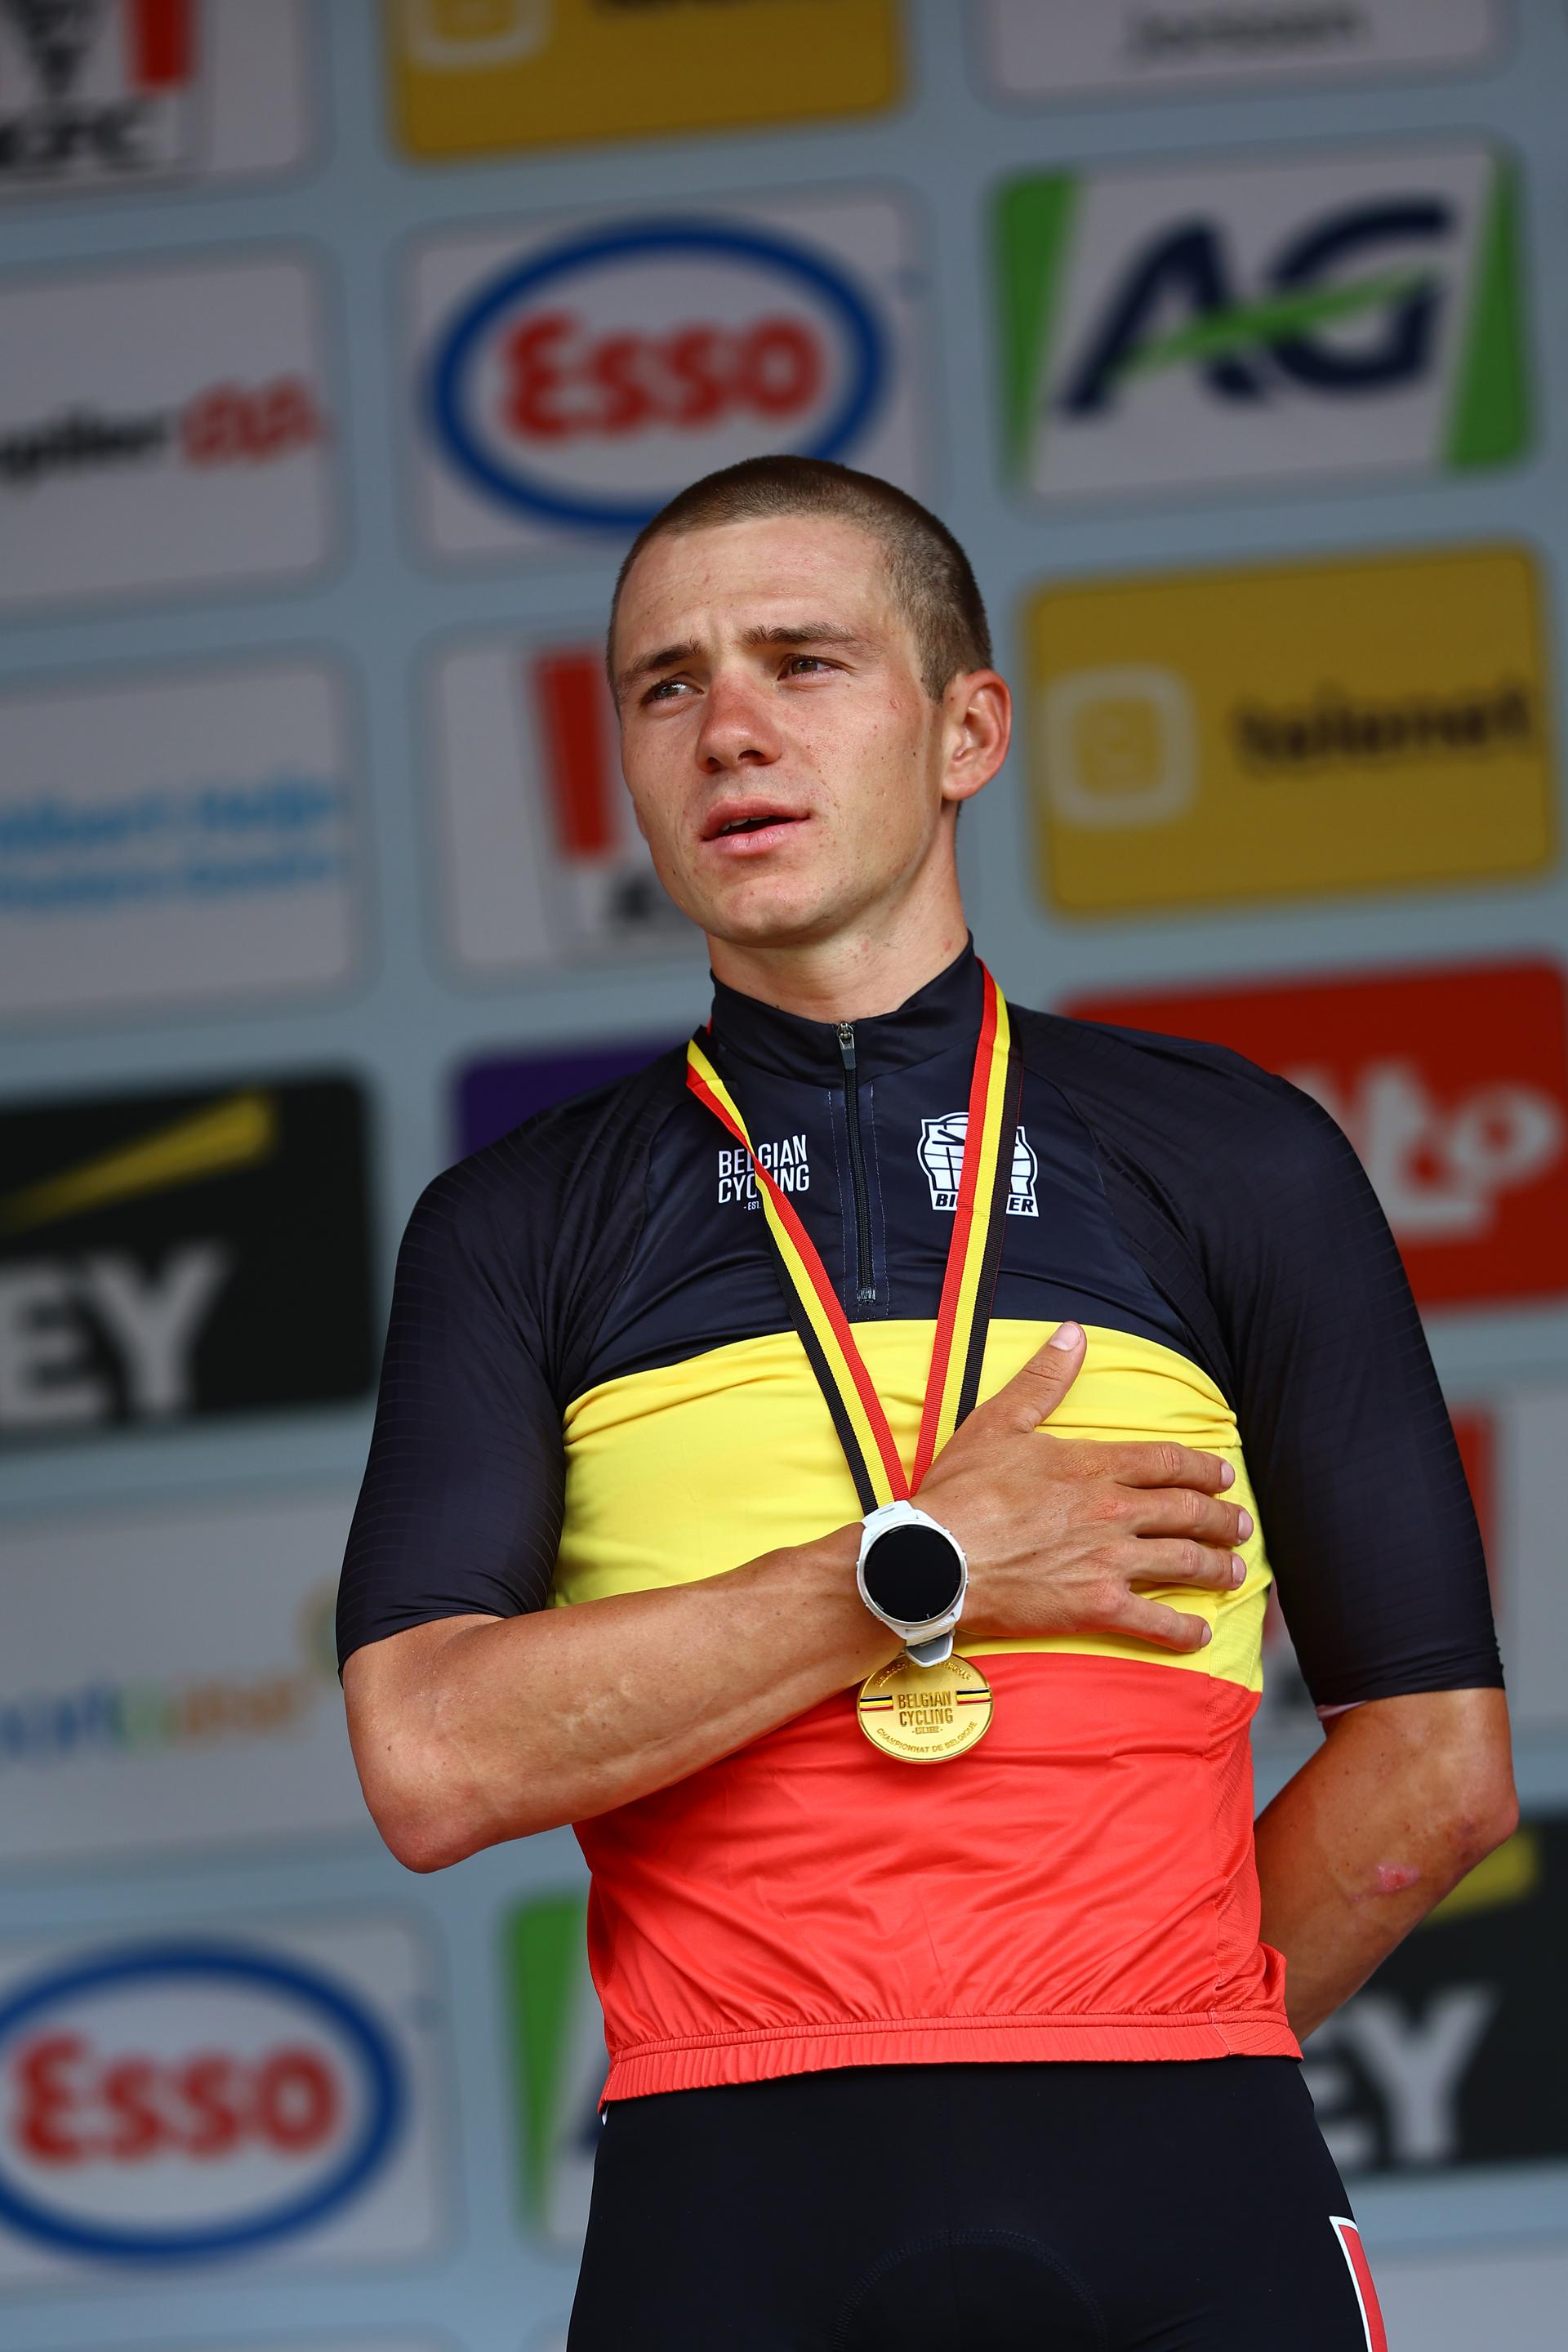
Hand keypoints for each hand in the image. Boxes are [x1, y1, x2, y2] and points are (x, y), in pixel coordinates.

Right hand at [917, 1323, 1249, 1652]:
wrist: (933, 1559)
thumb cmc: (960, 1493)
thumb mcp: (998, 1423)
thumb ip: (1043, 1380)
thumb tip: (1072, 1334)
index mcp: (1091, 1466)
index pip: (1165, 1462)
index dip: (1201, 1469)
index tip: (1222, 1477)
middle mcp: (1111, 1511)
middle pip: (1187, 1511)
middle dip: (1222, 1519)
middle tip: (1240, 1525)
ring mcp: (1109, 1560)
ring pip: (1184, 1562)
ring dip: (1217, 1567)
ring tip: (1235, 1571)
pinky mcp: (1097, 1605)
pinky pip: (1156, 1621)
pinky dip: (1184, 1630)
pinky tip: (1200, 1634)